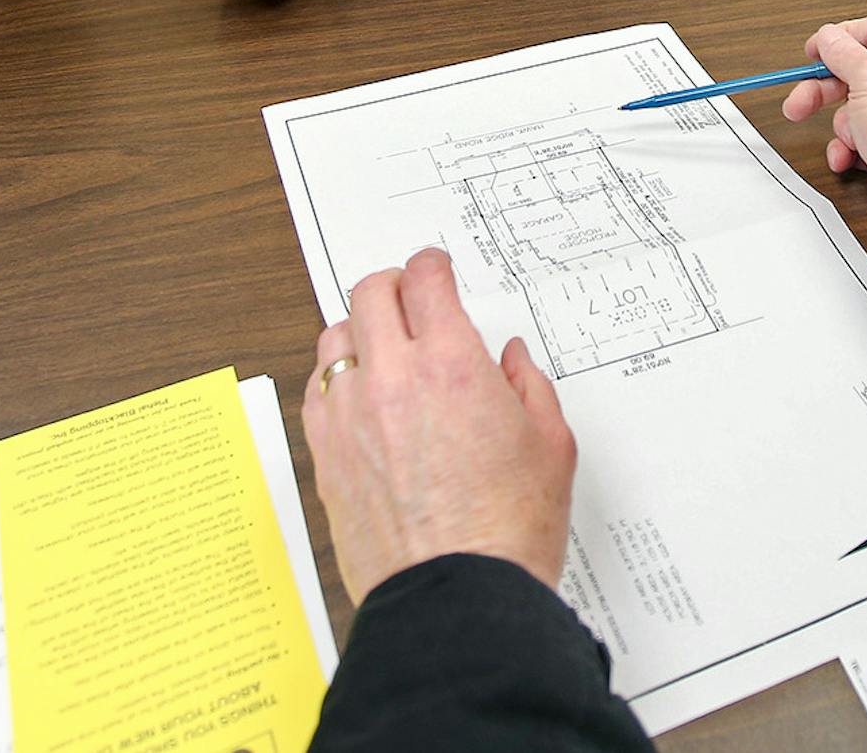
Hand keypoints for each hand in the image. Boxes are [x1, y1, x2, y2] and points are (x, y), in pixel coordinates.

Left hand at [302, 248, 576, 602]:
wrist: (458, 600)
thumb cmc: (507, 532)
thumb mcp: (550, 445)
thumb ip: (529, 387)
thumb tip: (510, 360)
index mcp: (451, 365)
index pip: (426, 280)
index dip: (432, 266)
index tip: (436, 270)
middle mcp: (392, 379)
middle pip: (371, 293)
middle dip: (393, 284)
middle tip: (409, 295)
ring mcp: (351, 416)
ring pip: (335, 337)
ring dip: (359, 328)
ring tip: (379, 342)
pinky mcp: (326, 455)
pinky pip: (316, 390)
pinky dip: (335, 378)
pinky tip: (356, 392)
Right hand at [782, 15, 866, 246]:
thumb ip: (842, 52)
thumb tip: (827, 36)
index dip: (840, 37)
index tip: (813, 52)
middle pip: (856, 71)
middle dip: (823, 90)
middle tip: (801, 101)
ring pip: (853, 109)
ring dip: (842, 127)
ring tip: (847, 140)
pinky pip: (860, 137)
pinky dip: (851, 148)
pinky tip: (852, 157)